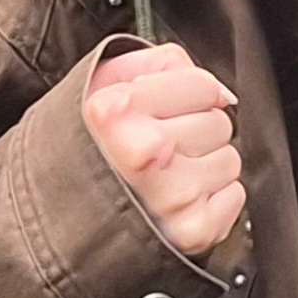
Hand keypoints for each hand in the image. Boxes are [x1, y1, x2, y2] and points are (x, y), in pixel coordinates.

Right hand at [83, 41, 246, 260]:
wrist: (64, 211)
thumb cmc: (90, 147)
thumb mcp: (109, 82)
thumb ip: (167, 66)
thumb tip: (220, 94)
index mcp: (118, 110)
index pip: (204, 86)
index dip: (185, 94)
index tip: (156, 110)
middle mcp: (147, 153)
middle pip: (220, 123)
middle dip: (194, 130)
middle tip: (156, 148)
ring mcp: (172, 197)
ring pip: (229, 160)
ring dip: (203, 165)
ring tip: (164, 175)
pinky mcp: (193, 231)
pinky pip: (234, 195)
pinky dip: (213, 198)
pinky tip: (176, 200)